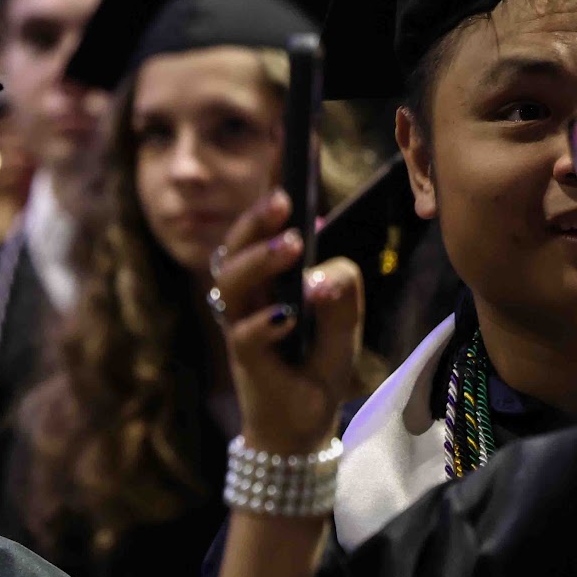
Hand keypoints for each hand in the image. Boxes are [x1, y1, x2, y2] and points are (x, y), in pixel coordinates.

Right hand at [207, 189, 364, 457]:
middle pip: (235, 246)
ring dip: (260, 260)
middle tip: (285, 202)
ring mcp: (242, 325)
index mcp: (268, 279)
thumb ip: (342, 292)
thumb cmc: (315, 368)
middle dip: (257, 221)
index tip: (283, 147)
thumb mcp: (344, 325)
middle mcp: (247, 296)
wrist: (300, 429)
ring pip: (232, 281)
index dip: (270, 189)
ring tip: (293, 245)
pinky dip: (264, 322)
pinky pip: (245, 334)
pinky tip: (287, 315)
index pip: (264, 229)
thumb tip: (323, 276)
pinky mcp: (246, 360)